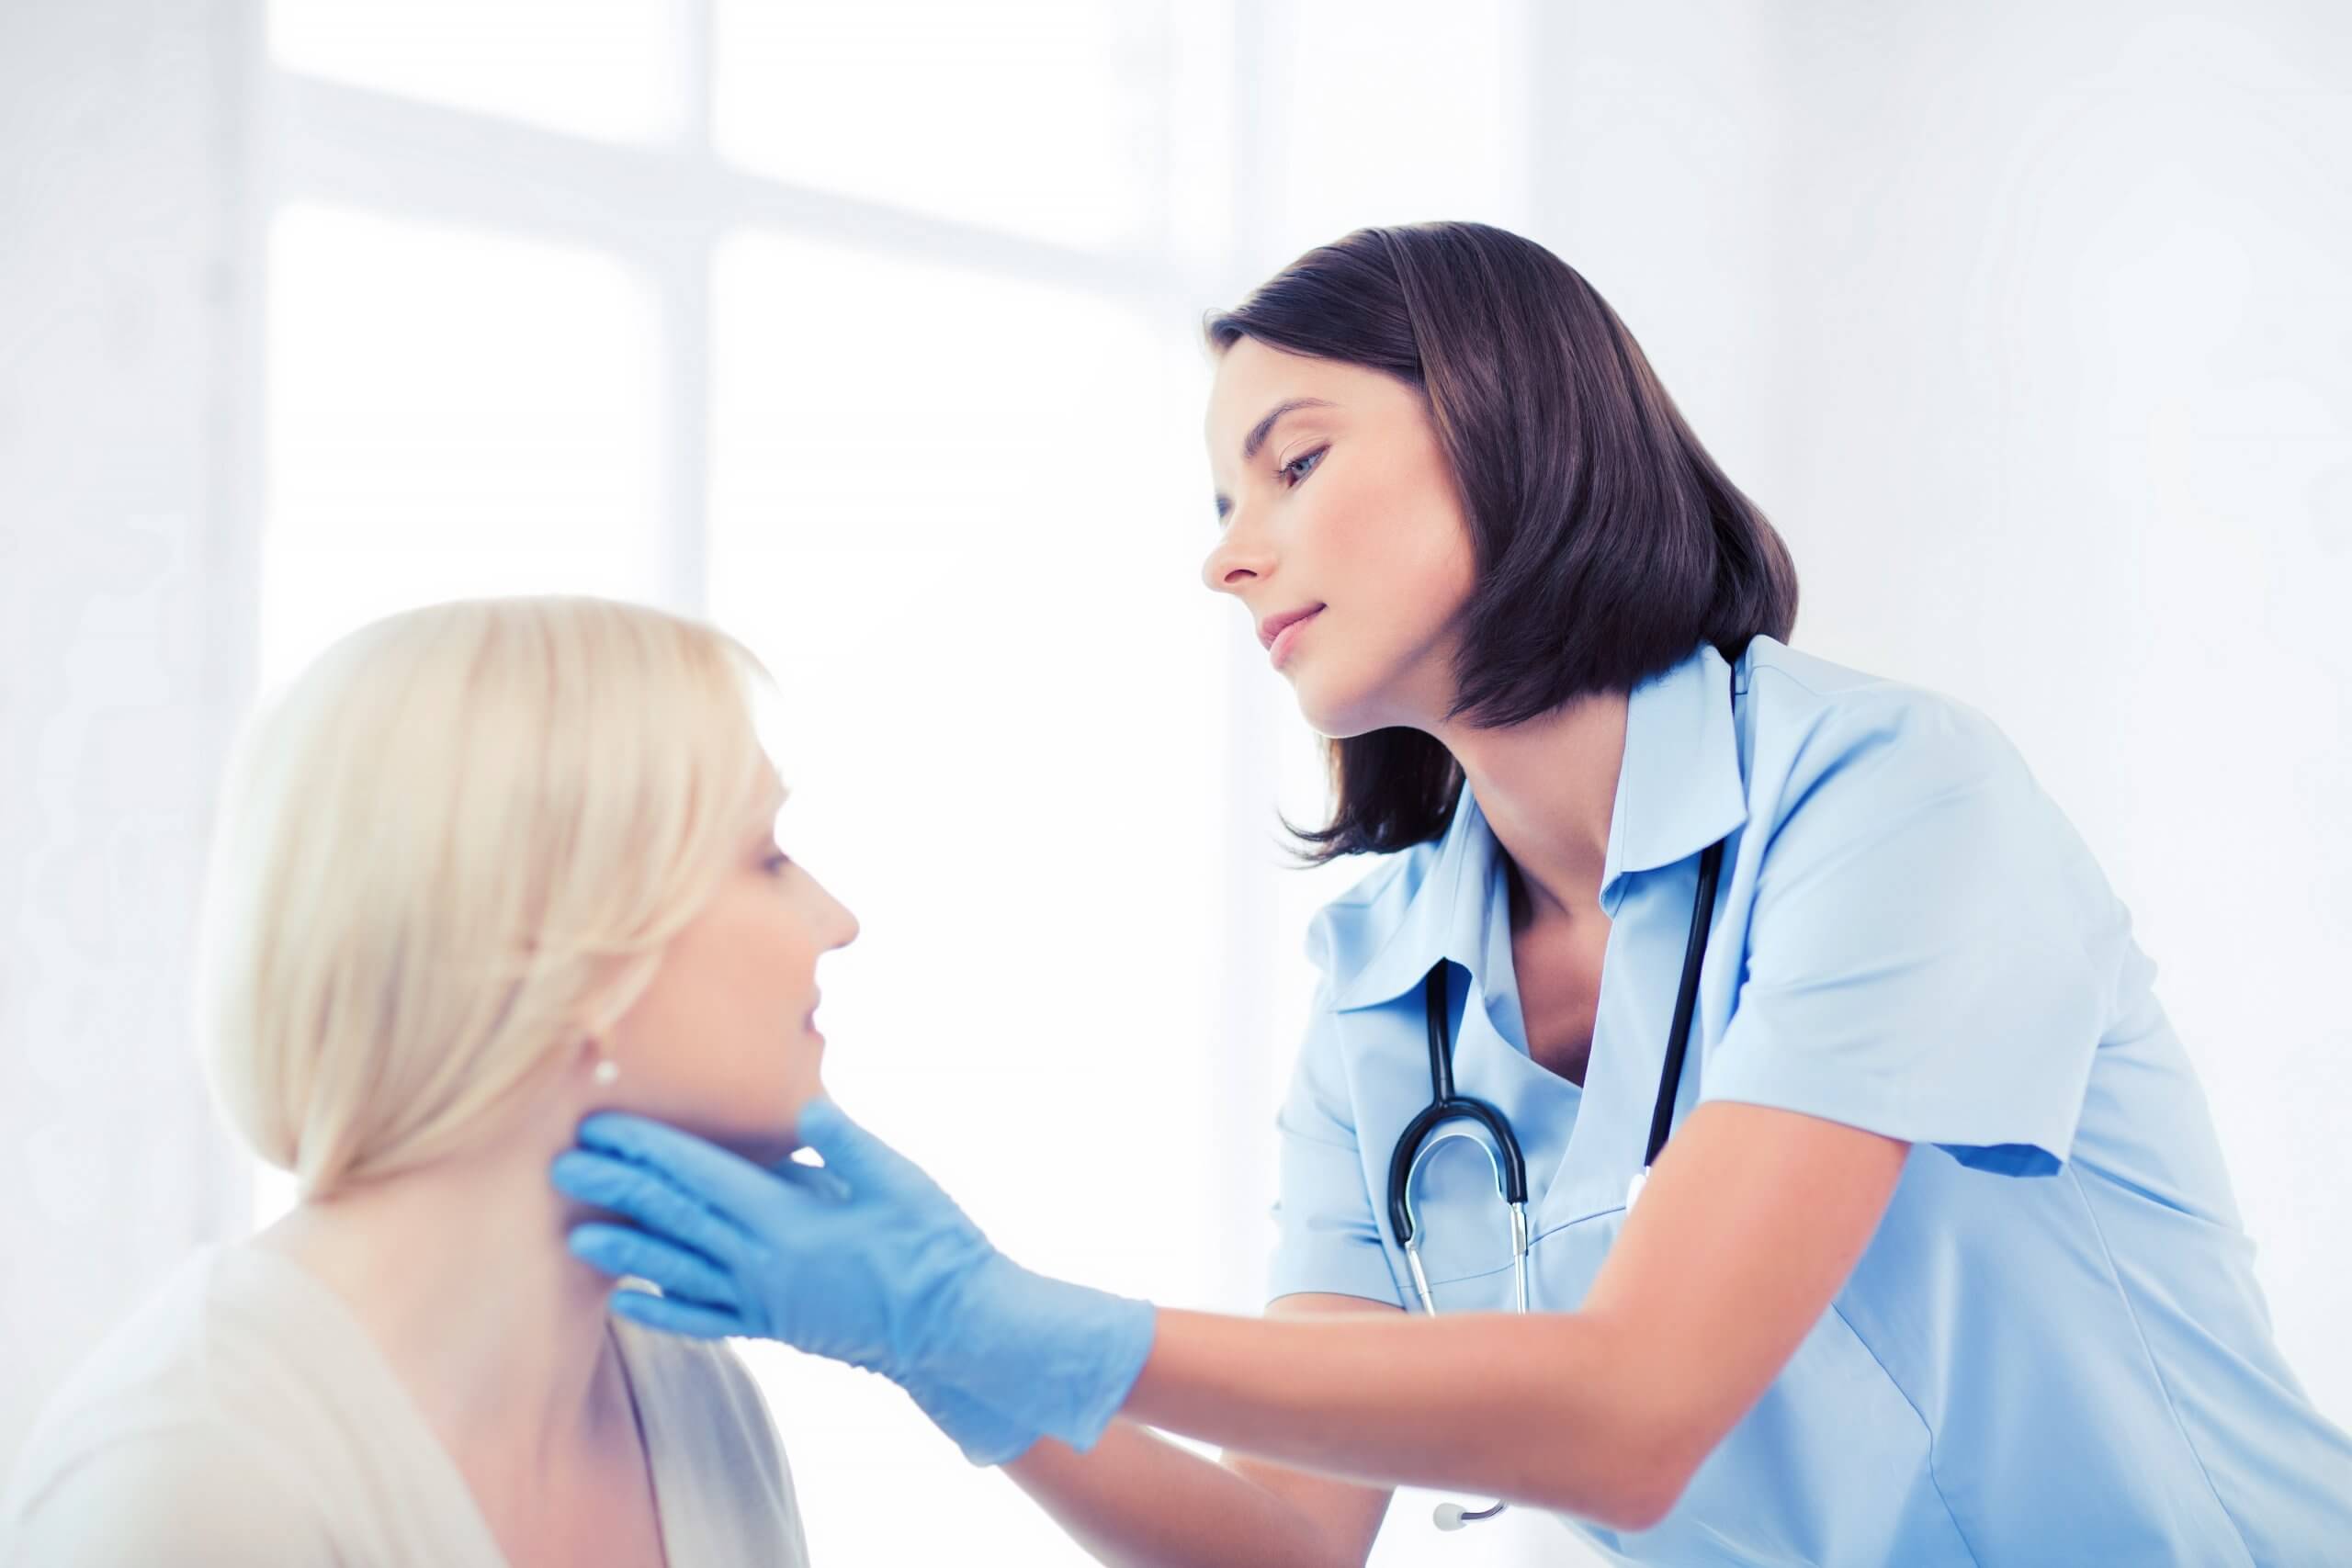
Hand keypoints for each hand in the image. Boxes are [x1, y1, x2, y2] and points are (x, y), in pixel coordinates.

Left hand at [550, 1098, 1154, 1456]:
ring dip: (624, 1250)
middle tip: (561, 1165)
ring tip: (573, 1234)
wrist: (955, 1328)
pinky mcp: (774, 1326)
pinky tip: (626, 1304)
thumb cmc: (934, 1247)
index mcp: (788, 1221)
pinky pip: (706, 1319)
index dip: (648, 1150)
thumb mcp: (900, 1181)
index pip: (701, 1176)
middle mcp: (763, 1265)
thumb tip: (806, 1103)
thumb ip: (849, 1144)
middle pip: (676, 1219)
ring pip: (678, 1271)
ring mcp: (764, 1301)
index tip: (603, 1127)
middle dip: (618, 1189)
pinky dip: (661, 1311)